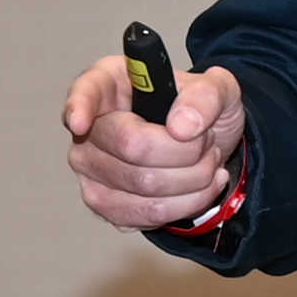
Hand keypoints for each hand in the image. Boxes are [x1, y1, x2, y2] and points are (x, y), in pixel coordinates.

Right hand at [61, 50, 247, 234]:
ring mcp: (92, 170)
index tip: (80, 122)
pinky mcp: (106, 205)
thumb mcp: (218, 88)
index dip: (78, 106)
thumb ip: (206, 95)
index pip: (83, 92)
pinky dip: (189, 202)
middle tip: (207, 140)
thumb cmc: (198, 111)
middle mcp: (90, 128)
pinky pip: (149, 213)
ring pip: (145, 186)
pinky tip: (201, 184)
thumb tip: (181, 126)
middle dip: (187, 150)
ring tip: (208, 161)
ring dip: (194, 178)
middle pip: (131, 146)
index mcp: (109, 84)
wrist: (206, 149)